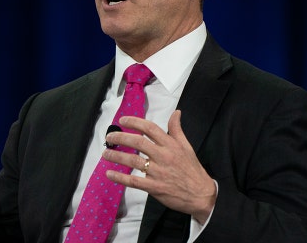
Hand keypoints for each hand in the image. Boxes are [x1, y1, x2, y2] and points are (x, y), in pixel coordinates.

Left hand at [102, 110, 216, 222]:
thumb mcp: (187, 146)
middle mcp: (163, 156)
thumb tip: (176, 113)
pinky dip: (120, 177)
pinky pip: (134, 181)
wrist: (201, 194)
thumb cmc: (192, 169)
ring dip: (117, 156)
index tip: (122, 120)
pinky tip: (110, 174)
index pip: (150, 128)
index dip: (134, 122)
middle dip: (121, 137)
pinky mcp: (154, 187)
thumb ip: (177, 130)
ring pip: (133, 160)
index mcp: (170, 145)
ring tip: (105, 154)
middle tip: (110, 137)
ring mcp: (158, 172)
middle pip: (138, 142)